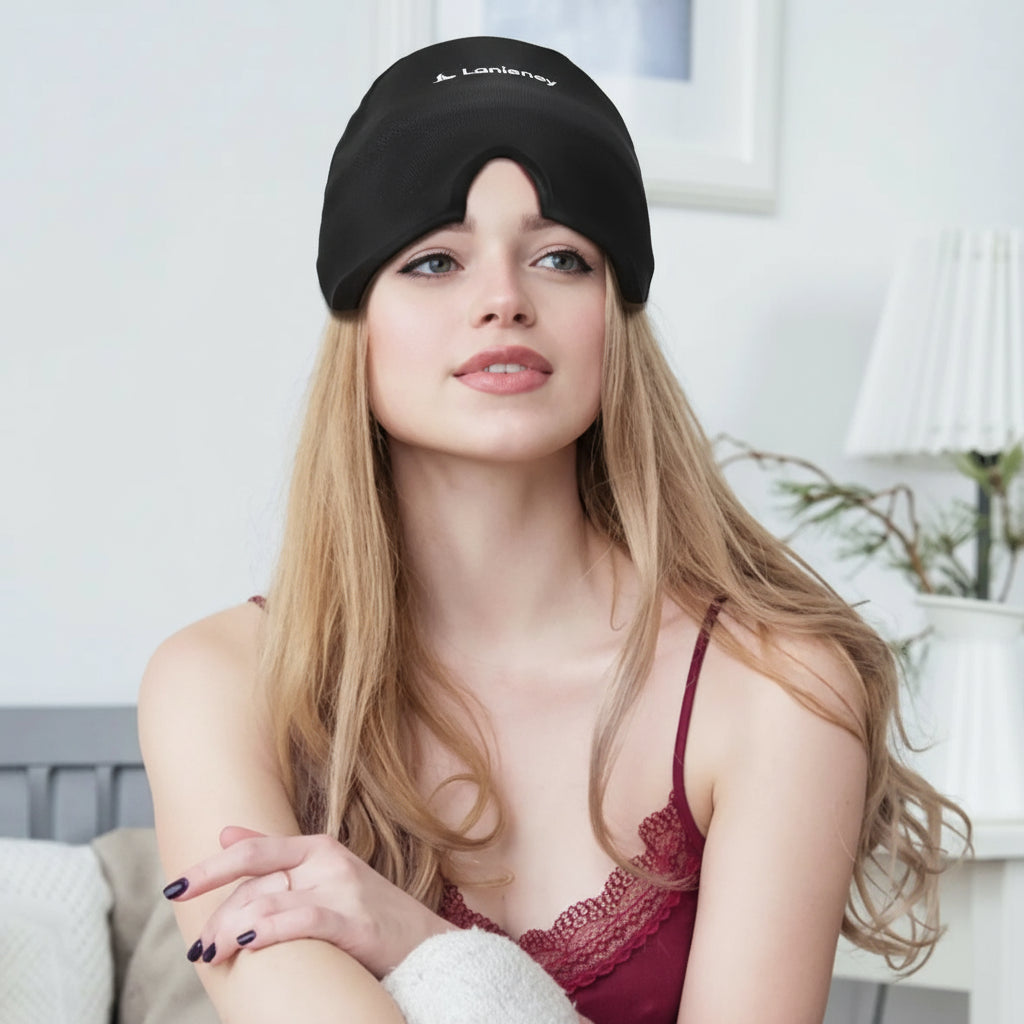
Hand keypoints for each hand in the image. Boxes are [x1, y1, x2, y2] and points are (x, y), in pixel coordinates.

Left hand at [164, 826, 455, 976]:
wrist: (428, 946)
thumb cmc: (369, 916)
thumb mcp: (324, 876)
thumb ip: (277, 857)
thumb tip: (226, 831)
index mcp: (317, 848)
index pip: (252, 850)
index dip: (209, 868)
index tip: (174, 888)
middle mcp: (327, 860)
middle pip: (253, 880)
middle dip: (216, 914)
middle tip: (197, 948)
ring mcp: (342, 889)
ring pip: (269, 901)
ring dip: (230, 930)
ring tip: (210, 956)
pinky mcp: (355, 922)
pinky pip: (302, 921)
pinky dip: (268, 931)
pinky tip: (245, 944)